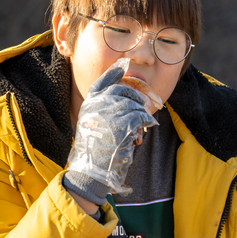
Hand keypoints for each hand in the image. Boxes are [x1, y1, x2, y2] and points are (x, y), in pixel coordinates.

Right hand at [63, 63, 157, 204]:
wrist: (93, 170)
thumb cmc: (95, 150)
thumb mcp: (91, 125)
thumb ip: (103, 108)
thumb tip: (122, 96)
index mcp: (88, 105)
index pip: (101, 83)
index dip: (113, 74)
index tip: (124, 67)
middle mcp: (97, 105)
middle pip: (122, 91)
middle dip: (134, 97)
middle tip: (141, 105)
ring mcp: (110, 113)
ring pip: (133, 104)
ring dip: (141, 112)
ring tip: (141, 122)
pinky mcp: (123, 124)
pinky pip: (141, 115)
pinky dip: (146, 120)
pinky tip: (147, 125)